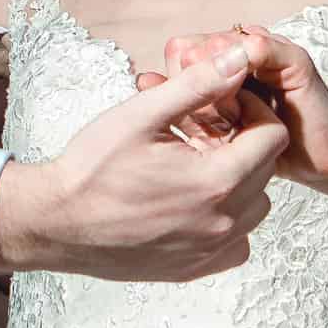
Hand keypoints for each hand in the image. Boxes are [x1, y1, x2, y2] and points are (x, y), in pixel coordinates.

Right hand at [0, 47, 284, 281]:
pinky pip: (236, 243)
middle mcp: (222, 221)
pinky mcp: (194, 269)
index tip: (224, 106)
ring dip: (239, 182)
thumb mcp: (142, 114)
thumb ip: (198, 85)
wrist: (55, 222)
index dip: (254, 112)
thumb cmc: (91, 168)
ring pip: (255, 208)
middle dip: (244, 144)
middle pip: (266, 172)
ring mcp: (209, 250)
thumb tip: (239, 59)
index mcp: (216, 180)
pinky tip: (193, 203)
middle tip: (203, 131)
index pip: (272, 137)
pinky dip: (226, 220)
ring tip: (197, 166)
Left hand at [146, 29, 327, 187]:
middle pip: (206, 43)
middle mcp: (244, 58)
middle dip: (189, 60)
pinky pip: (269, 49)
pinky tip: (234, 68)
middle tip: (174, 74)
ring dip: (215, 55)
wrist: (320, 162)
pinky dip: (250, 52)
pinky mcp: (295, 61)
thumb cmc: (264, 154)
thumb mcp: (213, 136)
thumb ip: (183, 109)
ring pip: (233, 42)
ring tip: (198, 69)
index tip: (151, 85)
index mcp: (220, 72)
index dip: (171, 68)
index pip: (186, 52)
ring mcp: (271, 56)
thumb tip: (144, 79)